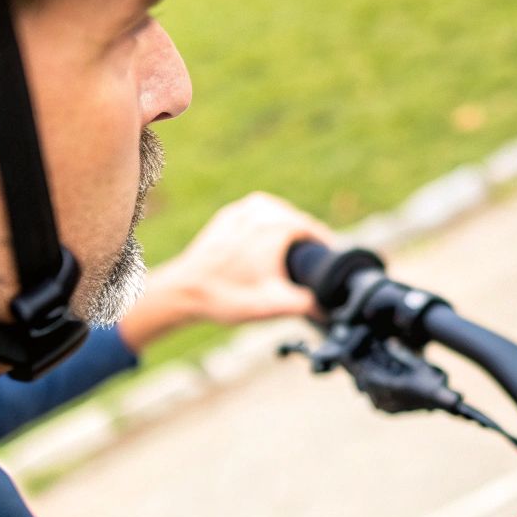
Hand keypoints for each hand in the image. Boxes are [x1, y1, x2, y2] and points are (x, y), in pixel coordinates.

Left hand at [120, 192, 333, 349]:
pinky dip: (268, 233)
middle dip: (307, 244)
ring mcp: (244, 208)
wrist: (185, 290)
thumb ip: (308, 305)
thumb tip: (330, 307)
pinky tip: (265, 254)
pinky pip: (260, 220)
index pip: (316, 231)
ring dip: (288, 237)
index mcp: (278, 223)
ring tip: (289, 263)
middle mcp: (262, 208)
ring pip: (280, 219)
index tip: (331, 265)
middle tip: (310, 270)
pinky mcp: (230, 215)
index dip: (327, 249)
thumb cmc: (227, 296)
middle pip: (299, 223)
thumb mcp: (274, 305)